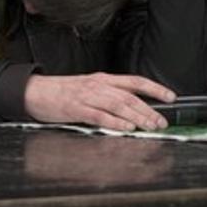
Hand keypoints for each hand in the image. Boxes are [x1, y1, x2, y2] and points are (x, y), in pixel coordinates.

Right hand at [23, 73, 174, 130]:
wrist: (35, 91)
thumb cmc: (62, 92)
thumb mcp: (89, 87)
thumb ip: (108, 95)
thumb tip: (132, 107)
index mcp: (103, 79)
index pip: (134, 81)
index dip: (154, 87)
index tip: (170, 96)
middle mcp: (98, 85)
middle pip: (129, 95)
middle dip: (149, 108)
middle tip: (162, 120)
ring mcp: (87, 96)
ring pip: (118, 104)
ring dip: (137, 116)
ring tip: (150, 126)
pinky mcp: (76, 108)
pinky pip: (100, 115)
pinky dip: (115, 122)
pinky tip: (126, 128)